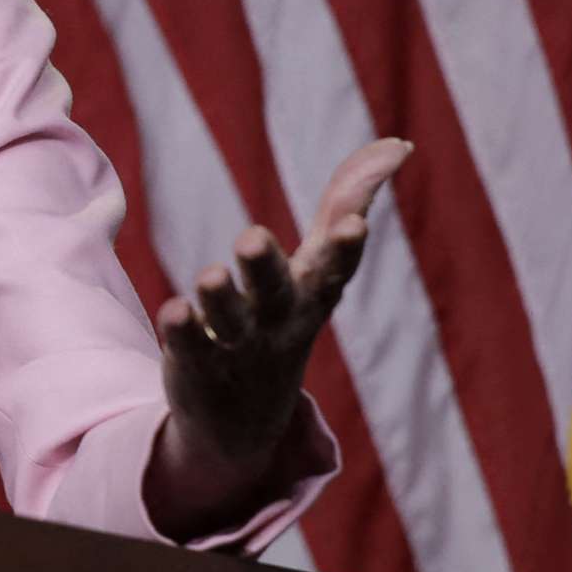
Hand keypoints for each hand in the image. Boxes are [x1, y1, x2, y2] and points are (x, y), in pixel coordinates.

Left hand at [148, 137, 409, 532]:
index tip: (356, 226)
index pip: (332, 272)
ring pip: (228, 323)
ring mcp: (236, 349)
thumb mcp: (318, 269)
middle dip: (265, 266)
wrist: (242, 425)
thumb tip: (397, 146)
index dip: (345, 251)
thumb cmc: (285, 318)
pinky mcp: (194, 367)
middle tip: (252, 236)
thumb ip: (348, 203)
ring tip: (210, 275)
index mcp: (309, 295)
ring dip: (219, 298)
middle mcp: (275, 322)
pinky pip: (187, 348)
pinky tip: (174, 311)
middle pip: (274, 293)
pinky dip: (182, 331)